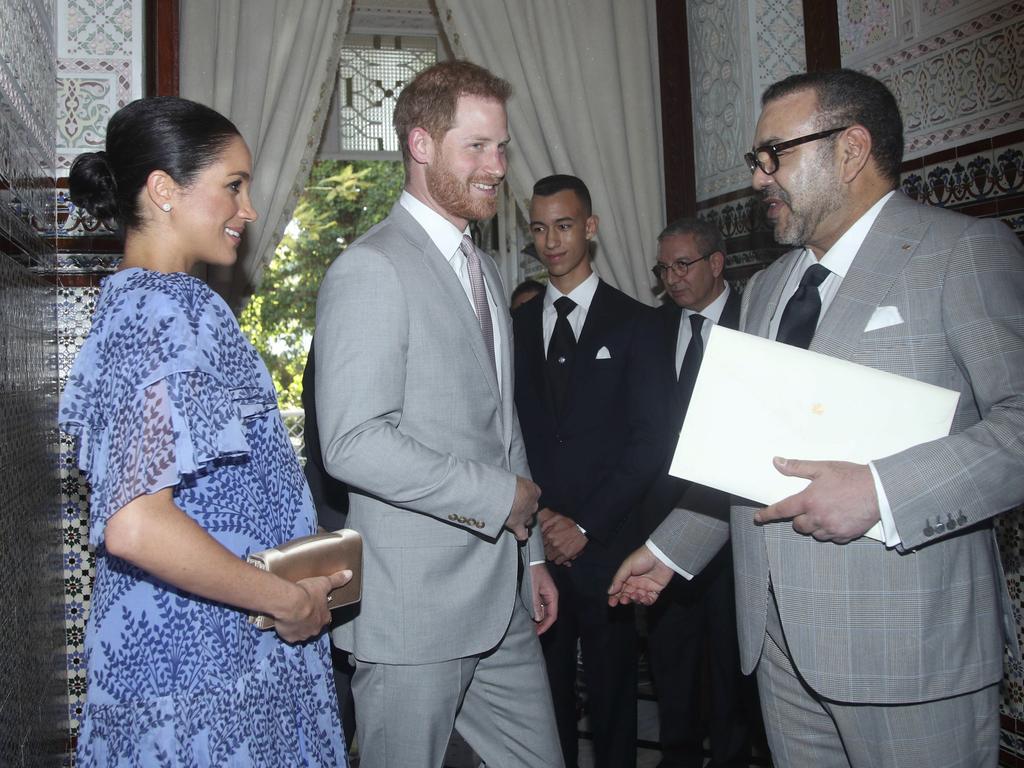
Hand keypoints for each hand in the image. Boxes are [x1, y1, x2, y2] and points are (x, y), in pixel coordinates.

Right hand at [274, 569, 352, 643]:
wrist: (289, 604)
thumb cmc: (308, 594)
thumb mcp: (324, 583)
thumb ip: (337, 580)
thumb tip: (349, 574)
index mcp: (324, 618)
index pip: (325, 616)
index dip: (320, 611)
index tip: (314, 604)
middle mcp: (315, 629)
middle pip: (313, 626)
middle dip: (309, 619)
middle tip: (301, 608)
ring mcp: (302, 635)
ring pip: (301, 632)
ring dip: (298, 625)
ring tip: (291, 613)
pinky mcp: (289, 637)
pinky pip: (288, 635)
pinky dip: (286, 630)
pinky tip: (283, 620)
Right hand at [505, 475, 540, 540]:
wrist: (503, 493)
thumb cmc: (506, 481)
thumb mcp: (513, 478)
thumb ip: (514, 484)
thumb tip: (504, 483)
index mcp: (533, 490)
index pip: (534, 494)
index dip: (526, 496)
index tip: (518, 495)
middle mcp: (533, 504)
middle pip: (532, 508)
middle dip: (526, 509)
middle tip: (515, 507)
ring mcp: (527, 516)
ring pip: (529, 521)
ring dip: (524, 521)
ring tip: (514, 519)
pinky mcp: (518, 525)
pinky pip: (522, 534)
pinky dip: (521, 535)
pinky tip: (518, 535)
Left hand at [530, 563, 558, 634]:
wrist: (530, 558)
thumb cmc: (533, 571)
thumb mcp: (533, 588)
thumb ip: (535, 603)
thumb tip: (538, 618)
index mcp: (552, 595)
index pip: (552, 615)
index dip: (545, 626)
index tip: (537, 633)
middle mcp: (550, 596)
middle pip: (548, 614)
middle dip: (541, 624)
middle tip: (532, 631)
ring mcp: (544, 594)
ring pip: (543, 611)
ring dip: (537, 619)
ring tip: (529, 626)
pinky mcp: (539, 592)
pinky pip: (539, 605)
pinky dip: (534, 612)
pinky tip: (528, 616)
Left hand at [540, 510, 586, 564]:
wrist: (583, 529)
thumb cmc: (571, 523)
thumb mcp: (557, 518)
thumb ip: (546, 524)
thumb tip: (540, 530)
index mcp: (549, 535)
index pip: (541, 544)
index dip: (545, 544)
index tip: (547, 543)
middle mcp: (553, 543)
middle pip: (545, 551)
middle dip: (548, 550)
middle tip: (552, 548)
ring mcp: (559, 550)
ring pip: (550, 558)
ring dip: (552, 556)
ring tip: (556, 552)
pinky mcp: (566, 555)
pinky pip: (557, 562)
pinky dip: (558, 560)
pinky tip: (561, 556)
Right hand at [607, 545, 672, 605]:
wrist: (660, 556)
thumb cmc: (642, 558)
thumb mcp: (627, 566)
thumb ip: (618, 579)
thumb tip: (610, 591)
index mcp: (627, 577)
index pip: (619, 589)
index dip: (615, 597)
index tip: (612, 603)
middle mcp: (635, 583)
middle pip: (628, 595)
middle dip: (625, 599)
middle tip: (624, 600)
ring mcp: (645, 587)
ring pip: (638, 599)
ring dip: (635, 600)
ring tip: (635, 596)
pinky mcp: (655, 590)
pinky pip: (650, 600)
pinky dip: (646, 602)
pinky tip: (644, 599)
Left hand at [753, 457, 879, 543]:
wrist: (879, 490)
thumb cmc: (850, 476)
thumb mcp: (822, 468)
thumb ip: (797, 467)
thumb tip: (777, 462)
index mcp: (809, 501)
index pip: (782, 510)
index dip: (767, 514)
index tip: (758, 518)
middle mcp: (817, 517)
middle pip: (798, 526)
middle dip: (799, 519)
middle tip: (809, 508)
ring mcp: (832, 528)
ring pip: (814, 533)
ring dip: (814, 526)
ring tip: (826, 512)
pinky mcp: (845, 535)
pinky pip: (831, 538)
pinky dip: (830, 531)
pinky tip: (837, 519)